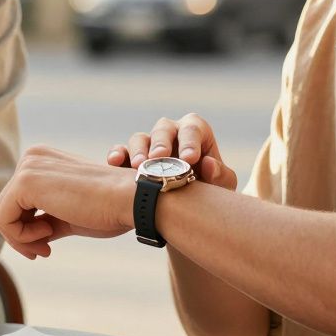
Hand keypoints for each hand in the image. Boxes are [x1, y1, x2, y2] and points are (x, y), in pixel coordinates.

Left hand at [0, 146, 136, 259]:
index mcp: (42, 160)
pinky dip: (21, 237)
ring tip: (47, 245)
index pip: (14, 201)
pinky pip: (3, 219)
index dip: (25, 230)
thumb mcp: (67, 215)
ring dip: (21, 239)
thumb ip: (43, 220)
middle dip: (21, 236)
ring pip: (0, 215)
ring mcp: (27, 167)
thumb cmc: (107, 209)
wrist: (130, 201)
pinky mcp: (25, 181)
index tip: (46, 245)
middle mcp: (31, 157)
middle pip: (4, 208)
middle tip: (45, 251)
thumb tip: (20, 237)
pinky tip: (47, 237)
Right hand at [106, 113, 237, 189]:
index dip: (190, 142)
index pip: (192, 129)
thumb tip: (209, 165)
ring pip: (140, 138)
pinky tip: (114, 163)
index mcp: (194, 133)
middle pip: (163, 129)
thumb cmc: (208, 189)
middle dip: (161, 143)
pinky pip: (120, 151)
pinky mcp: (129, 158)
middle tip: (159, 158)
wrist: (187, 206)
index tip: (190, 159)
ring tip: (138, 166)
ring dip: (138, 151)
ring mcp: (148, 145)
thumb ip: (221, 176)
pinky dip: (117, 154)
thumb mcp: (220, 186)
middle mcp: (170, 134)